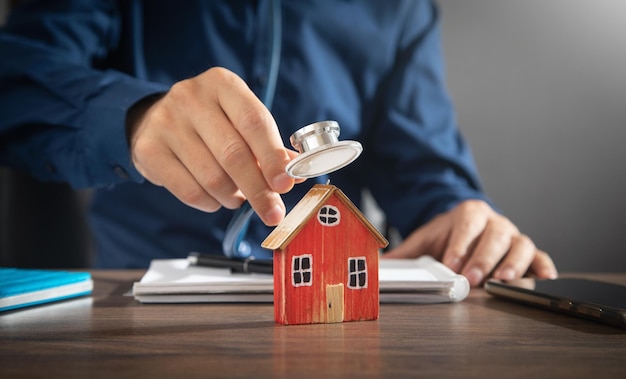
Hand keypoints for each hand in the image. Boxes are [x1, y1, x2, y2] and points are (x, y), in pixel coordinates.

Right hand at [126, 67, 297, 225]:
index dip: (273, 157)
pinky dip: (210, 203)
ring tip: (238, 197)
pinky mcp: (148, 150)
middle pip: (233, 154)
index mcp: (222, 84)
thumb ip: (269, 146)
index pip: (254, 122)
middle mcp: (191, 97)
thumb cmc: (210, 123)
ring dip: (233, 197)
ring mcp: (166, 122)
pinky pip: (189, 191)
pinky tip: (215, 198)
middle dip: (258, 189)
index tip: (286, 185)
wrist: (153, 120)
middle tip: (273, 212)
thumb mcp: (240, 121)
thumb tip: (296, 173)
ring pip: (212, 177)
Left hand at [383, 199, 557, 285]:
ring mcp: (514, 236)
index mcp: (470, 213)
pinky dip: (544, 268)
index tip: (451, 264)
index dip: (460, 244)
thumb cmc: (448, 236)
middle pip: (495, 236)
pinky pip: (541, 257)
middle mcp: (496, 222)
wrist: (468, 229)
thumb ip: (405, 253)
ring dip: (514, 263)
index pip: (467, 225)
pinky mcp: (528, 252)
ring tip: (504, 280)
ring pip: (521, 245)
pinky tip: (543, 279)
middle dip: (483, 257)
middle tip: (472, 278)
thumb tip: (379, 266)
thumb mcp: (425, 239)